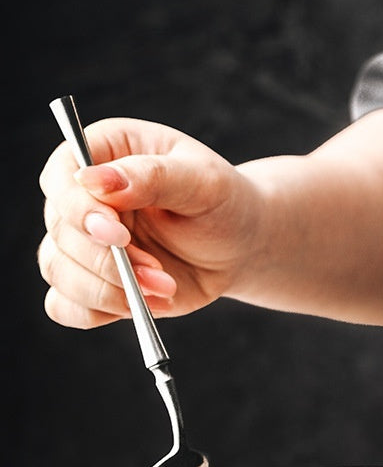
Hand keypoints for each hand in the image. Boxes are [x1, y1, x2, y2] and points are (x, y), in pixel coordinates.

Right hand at [38, 118, 263, 327]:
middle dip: (108, 262)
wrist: (240, 248)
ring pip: (58, 271)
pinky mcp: (94, 282)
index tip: (118, 236)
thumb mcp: (203, 182)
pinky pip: (64, 306)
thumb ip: (151, 176)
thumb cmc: (224, 204)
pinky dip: (97, 313)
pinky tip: (140, 307)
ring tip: (163, 289)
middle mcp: (84, 196)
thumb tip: (93, 179)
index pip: (61, 177)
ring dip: (107, 291)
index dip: (78, 210)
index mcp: (105, 153)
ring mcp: (85, 242)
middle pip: (60, 231)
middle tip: (159, 272)